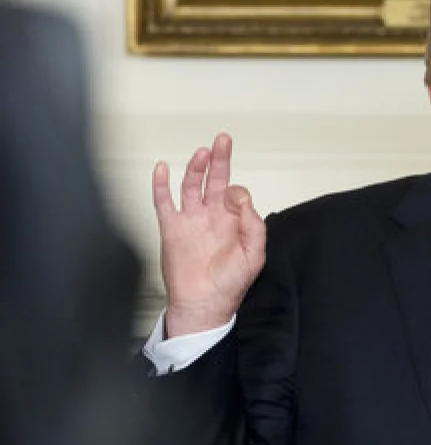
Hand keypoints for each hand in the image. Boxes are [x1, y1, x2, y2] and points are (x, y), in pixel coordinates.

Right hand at [152, 133, 265, 337]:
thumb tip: (244, 201)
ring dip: (196, 167)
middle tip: (223, 140)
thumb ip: (254, 226)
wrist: (203, 304)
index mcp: (233, 221)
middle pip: (215, 180)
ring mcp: (191, 220)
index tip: (236, 202)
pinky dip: (161, 185)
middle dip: (220, 159)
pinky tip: (163, 169)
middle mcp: (212, 217)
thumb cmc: (229, 283)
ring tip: (202, 153)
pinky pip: (164, 202)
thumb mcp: (254, 255)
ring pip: (191, 185)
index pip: (236, 193)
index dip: (238, 192)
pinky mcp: (171, 228)